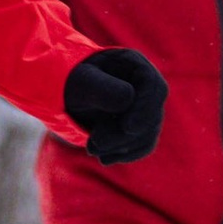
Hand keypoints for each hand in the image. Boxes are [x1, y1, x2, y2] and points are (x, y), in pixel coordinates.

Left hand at [65, 47, 167, 164]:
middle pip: (151, 115)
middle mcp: (146, 86)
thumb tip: (128, 99)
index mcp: (134, 65)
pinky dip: (125, 154)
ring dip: (121, 147)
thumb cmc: (73, 83)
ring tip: (91, 148)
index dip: (145, 109)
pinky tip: (104, 158)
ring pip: (148, 134)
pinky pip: (144, 145)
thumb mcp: (81, 82)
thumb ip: (102, 88)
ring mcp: (147, 108)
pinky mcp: (142, 127)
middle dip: (123, 135)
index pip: (154, 86)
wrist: (67, 96)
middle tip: (92, 146)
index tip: (128, 128)